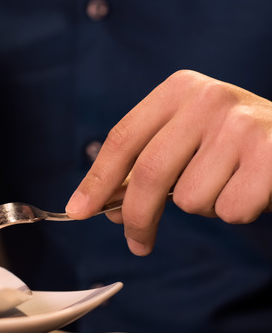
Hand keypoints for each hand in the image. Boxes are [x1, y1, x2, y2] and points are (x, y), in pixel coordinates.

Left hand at [66, 70, 271, 254]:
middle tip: (137, 242)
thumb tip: (105, 206)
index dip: (97, 180)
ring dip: (206, 207)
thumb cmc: (240, 145)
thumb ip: (149, 164)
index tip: (78, 210)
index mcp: (179, 89)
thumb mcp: (191, 138)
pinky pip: (229, 210)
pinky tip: (254, 189)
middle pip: (149, 172)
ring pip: (191, 198)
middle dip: (138, 216)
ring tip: (229, 184)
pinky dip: (238, 212)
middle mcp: (208, 99)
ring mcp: (242, 125)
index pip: (123, 139)